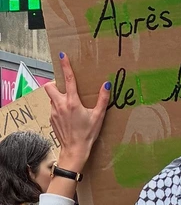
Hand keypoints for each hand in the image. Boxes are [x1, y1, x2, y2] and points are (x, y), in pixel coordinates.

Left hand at [45, 52, 110, 171]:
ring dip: (58, 97)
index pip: (68, 79)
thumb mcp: (99, 116)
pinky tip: (68, 117)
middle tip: (64, 87)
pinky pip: (53, 108)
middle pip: (50, 86)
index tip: (62, 55)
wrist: (74, 149)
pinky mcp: (51, 119)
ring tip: (70, 105)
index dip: (65, 66)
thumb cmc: (88, 133)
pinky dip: (59, 108)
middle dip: (55, 84)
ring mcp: (54, 112)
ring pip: (51, 98)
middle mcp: (60, 104)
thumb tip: (106, 84)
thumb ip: (103, 99)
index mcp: (72, 102)